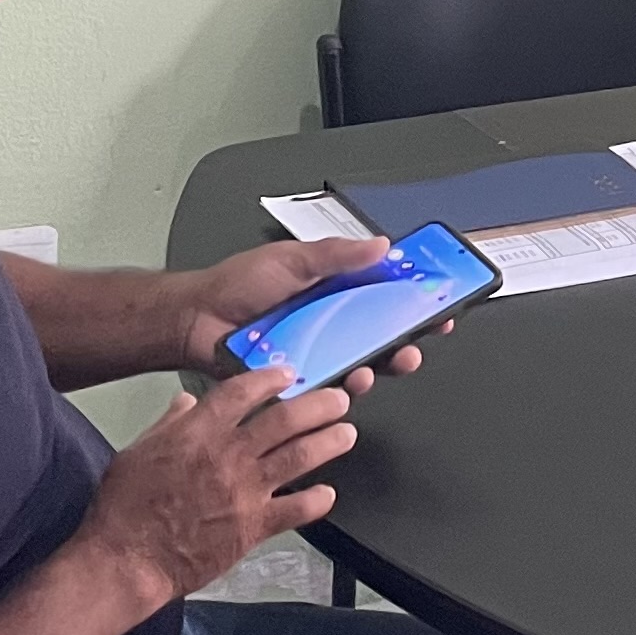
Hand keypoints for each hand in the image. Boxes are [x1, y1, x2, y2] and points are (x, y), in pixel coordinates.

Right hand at [82, 367, 359, 603]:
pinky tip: (329, 493)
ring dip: (329, 442)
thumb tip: (185, 401)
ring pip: (300, 457)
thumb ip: (168, 424)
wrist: (127, 560)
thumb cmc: (123, 507)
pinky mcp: (254, 527)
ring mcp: (245, 491)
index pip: (242, 392)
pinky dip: (318, 500)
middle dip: (318, 404)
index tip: (289, 373)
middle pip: (285, 419)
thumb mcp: (136, 452)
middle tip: (338, 398)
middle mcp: (228, 456)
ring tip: (347, 433)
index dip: (270, 378)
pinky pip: (297, 509)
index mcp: (197, 433)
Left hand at [171, 236, 427, 392]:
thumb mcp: (292, 259)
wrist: (195, 318)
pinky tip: (339, 382)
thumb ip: (338, 254)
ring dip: (373, 370)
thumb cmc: (237, 285)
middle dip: (405, 345)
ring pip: (360, 367)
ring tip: (370, 368)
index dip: (416, 303)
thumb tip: (382, 246)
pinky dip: (337, 388)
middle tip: (413, 347)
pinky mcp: (297, 379)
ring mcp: (316, 353)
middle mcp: (330, 324)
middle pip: (382, 338)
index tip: (440, 305)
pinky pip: (326, 388)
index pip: (387, 297)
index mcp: (335, 291)